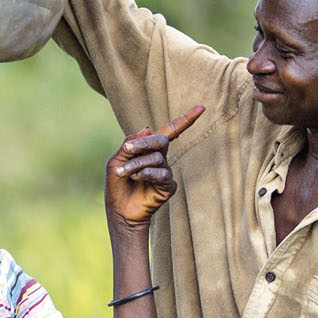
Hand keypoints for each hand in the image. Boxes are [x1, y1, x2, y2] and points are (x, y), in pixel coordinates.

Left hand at [105, 105, 204, 227]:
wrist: (119, 210)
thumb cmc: (117, 184)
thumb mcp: (116, 160)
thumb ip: (129, 144)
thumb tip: (147, 129)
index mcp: (149, 149)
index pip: (170, 130)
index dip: (185, 119)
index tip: (201, 107)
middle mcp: (161, 158)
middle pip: (162, 140)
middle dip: (144, 143)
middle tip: (129, 149)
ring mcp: (166, 172)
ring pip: (156, 159)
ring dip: (136, 164)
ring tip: (123, 173)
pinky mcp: (169, 187)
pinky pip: (162, 174)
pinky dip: (146, 174)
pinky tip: (137, 179)